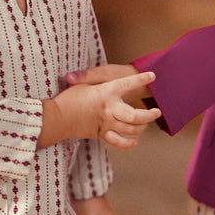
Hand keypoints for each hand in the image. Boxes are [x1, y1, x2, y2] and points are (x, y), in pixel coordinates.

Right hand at [39, 70, 160, 149]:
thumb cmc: (70, 96)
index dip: (140, 79)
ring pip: (129, 128)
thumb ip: (87, 76)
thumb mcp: (80, 83)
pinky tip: (134, 141)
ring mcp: (106, 122)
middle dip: (148, 114)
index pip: (127, 84)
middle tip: (157, 112)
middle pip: (134, 116)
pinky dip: (128, 143)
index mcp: (105, 92)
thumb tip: (82, 72)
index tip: (152, 75)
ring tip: (146, 123)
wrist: (57, 117)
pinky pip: (118, 141)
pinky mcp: (101, 133)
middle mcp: (109, 108)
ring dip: (141, 127)